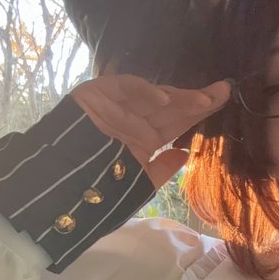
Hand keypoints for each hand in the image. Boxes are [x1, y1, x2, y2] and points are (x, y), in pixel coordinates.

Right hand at [70, 74, 231, 190]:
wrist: (55, 188)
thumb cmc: (96, 191)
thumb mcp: (137, 183)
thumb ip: (161, 170)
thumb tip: (185, 154)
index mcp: (144, 139)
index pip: (178, 123)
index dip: (200, 112)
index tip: (223, 101)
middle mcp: (135, 119)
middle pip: (172, 107)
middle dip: (198, 100)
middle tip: (224, 91)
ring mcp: (117, 104)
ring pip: (154, 97)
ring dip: (179, 98)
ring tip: (205, 100)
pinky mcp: (98, 92)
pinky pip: (125, 88)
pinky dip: (145, 92)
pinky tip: (165, 100)